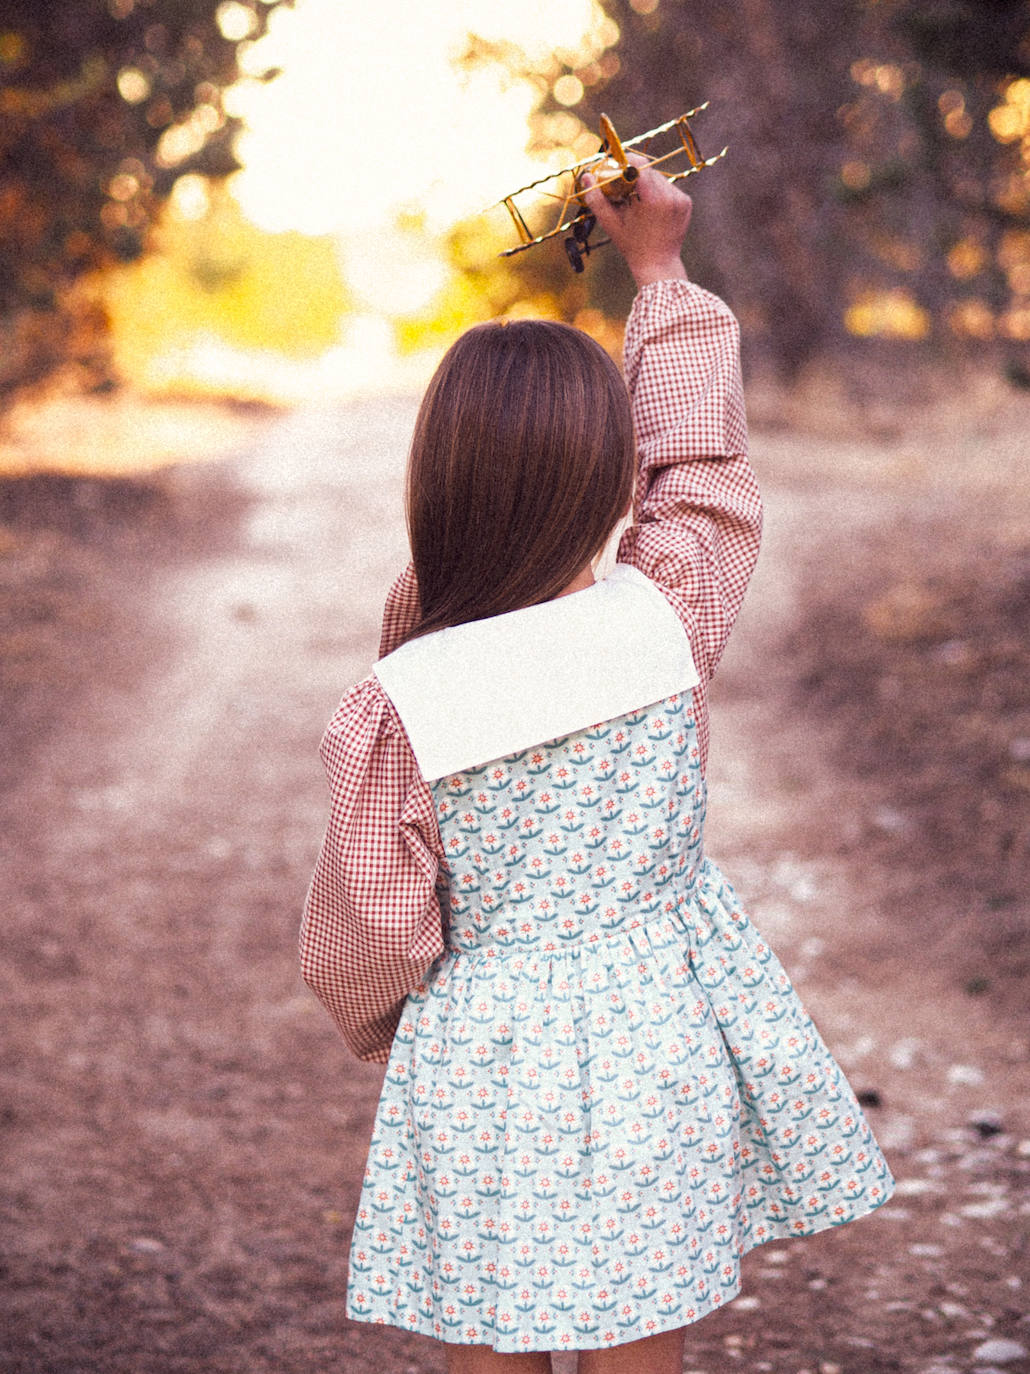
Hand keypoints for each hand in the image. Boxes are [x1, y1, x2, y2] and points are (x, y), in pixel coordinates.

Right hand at [580, 153, 691, 287]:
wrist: (658, 265)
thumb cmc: (631, 246)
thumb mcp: (611, 223)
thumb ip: (597, 199)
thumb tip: (586, 177)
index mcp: (652, 199)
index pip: (640, 165)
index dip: (627, 162)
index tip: (618, 168)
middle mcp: (670, 196)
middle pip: (649, 171)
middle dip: (635, 175)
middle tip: (624, 187)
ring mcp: (680, 199)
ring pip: (660, 178)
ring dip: (647, 184)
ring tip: (638, 201)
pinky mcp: (686, 203)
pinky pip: (669, 188)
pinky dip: (659, 193)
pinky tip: (652, 209)